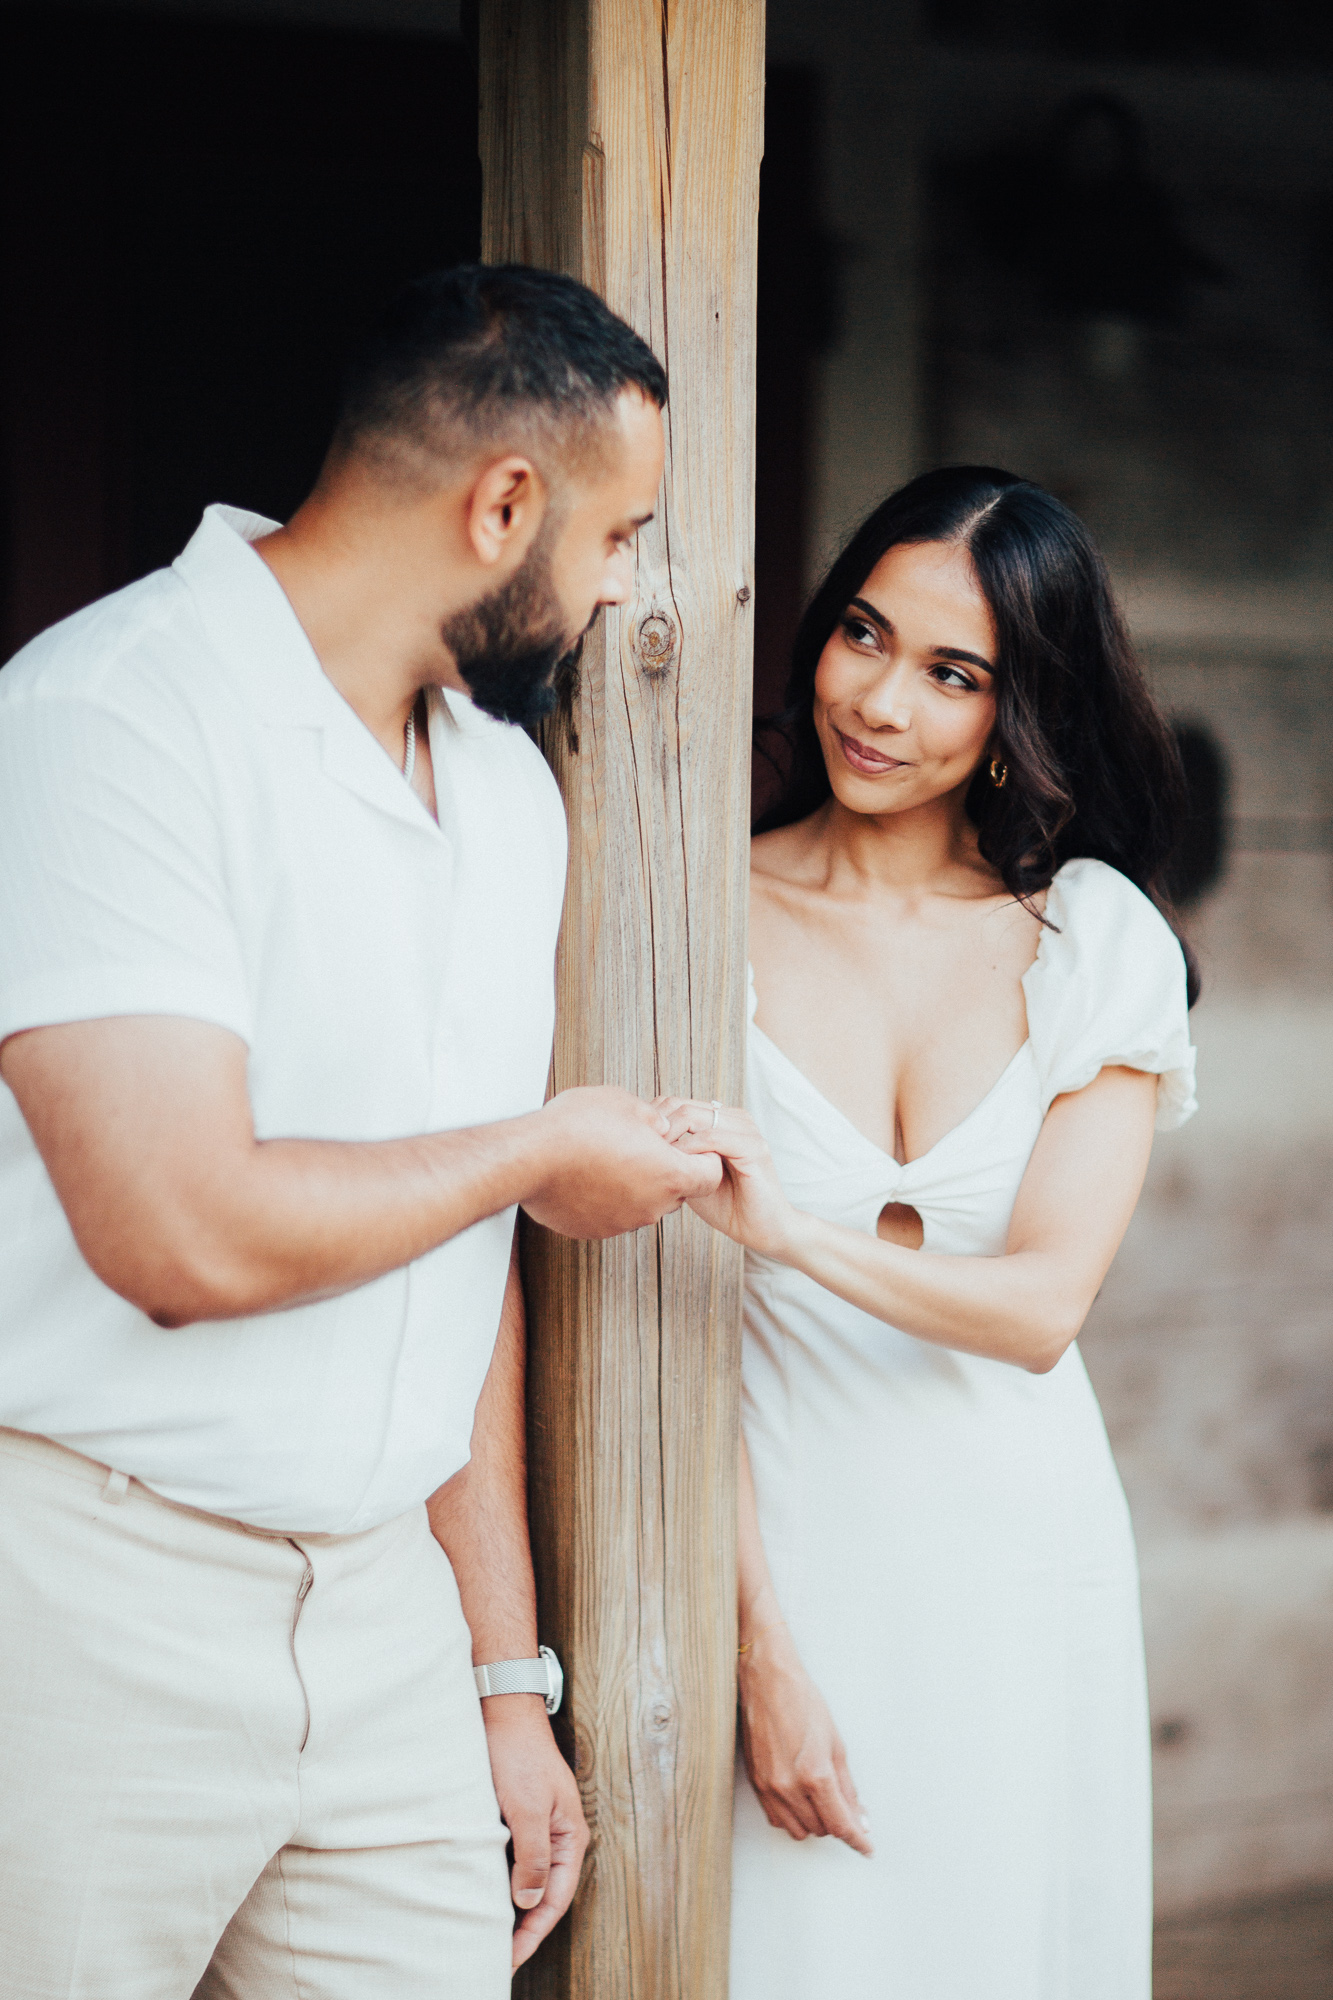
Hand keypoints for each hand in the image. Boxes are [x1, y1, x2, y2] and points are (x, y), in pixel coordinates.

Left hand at [481, 1693, 590, 1971]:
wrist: (502, 1710)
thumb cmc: (518, 1755)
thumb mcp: (527, 1808)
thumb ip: (533, 1856)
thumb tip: (529, 1900)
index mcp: (569, 1837)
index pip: (555, 1900)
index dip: (533, 1933)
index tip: (509, 1959)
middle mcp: (557, 1837)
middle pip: (544, 1895)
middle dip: (524, 1928)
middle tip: (496, 1957)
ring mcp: (538, 1827)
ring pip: (526, 1879)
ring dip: (510, 1907)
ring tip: (487, 1934)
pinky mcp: (517, 1818)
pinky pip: (512, 1861)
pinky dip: (499, 1882)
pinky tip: (480, 1893)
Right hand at [523, 1086, 722, 1237]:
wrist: (530, 1157)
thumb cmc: (578, 1126)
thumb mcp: (627, 1104)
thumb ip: (654, 1120)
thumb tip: (659, 1127)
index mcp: (669, 1174)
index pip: (710, 1175)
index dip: (703, 1157)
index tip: (686, 1146)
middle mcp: (651, 1206)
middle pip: (677, 1192)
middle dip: (666, 1170)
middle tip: (642, 1146)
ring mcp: (623, 1222)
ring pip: (644, 1203)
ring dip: (635, 1184)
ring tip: (607, 1157)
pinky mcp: (596, 1230)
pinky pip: (613, 1214)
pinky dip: (608, 1198)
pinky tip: (588, 1175)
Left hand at [654, 1099, 796, 1257]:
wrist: (762, 1230)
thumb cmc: (726, 1205)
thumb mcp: (691, 1176)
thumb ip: (675, 1156)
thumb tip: (639, 1145)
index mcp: (722, 1120)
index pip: (677, 1103)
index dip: (652, 1120)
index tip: (634, 1144)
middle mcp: (736, 1118)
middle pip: (682, 1105)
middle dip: (657, 1126)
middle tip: (640, 1151)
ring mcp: (747, 1130)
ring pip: (696, 1116)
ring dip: (670, 1135)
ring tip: (655, 1158)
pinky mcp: (754, 1148)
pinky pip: (713, 1137)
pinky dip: (690, 1148)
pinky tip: (677, 1165)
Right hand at [738, 1623, 872, 1857]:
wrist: (767, 1681)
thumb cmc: (803, 1702)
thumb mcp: (836, 1743)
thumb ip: (848, 1787)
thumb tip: (860, 1817)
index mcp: (815, 1775)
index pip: (841, 1825)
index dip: (857, 1840)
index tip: (867, 1848)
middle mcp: (789, 1787)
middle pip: (821, 1830)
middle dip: (837, 1822)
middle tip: (844, 1804)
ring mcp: (769, 1788)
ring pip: (799, 1830)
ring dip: (815, 1822)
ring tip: (821, 1798)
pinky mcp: (756, 1784)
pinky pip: (777, 1819)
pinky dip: (793, 1817)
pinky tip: (801, 1798)